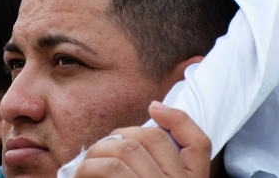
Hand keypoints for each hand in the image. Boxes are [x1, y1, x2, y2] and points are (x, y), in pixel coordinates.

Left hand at [73, 102, 210, 177]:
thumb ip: (158, 164)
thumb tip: (153, 111)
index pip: (198, 143)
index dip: (177, 119)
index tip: (153, 108)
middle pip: (148, 139)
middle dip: (117, 137)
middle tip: (98, 152)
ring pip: (124, 150)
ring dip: (96, 152)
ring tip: (84, 167)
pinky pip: (109, 170)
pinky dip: (87, 169)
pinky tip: (79, 176)